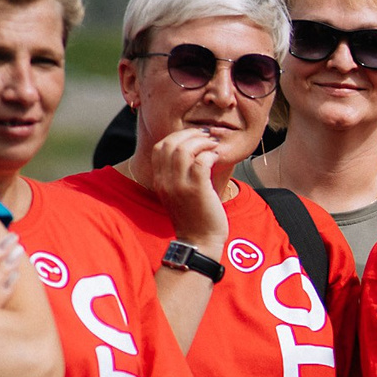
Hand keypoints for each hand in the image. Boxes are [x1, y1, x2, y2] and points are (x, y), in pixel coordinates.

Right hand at [141, 125, 228, 251]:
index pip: (160, 147)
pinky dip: (210, 154)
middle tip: (208, 137)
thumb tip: (192, 154)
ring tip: (214, 145)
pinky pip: (200, 162)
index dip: (177, 136)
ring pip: (185, 150)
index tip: (194, 137)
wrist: (200, 241)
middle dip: (191, 134)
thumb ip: (179, 175)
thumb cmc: (195, 217)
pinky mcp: (196, 190)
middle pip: (171, 144)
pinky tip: (217, 157)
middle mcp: (165, 181)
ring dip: (202, 142)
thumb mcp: (179, 193)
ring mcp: (179, 185)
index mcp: (159, 180)